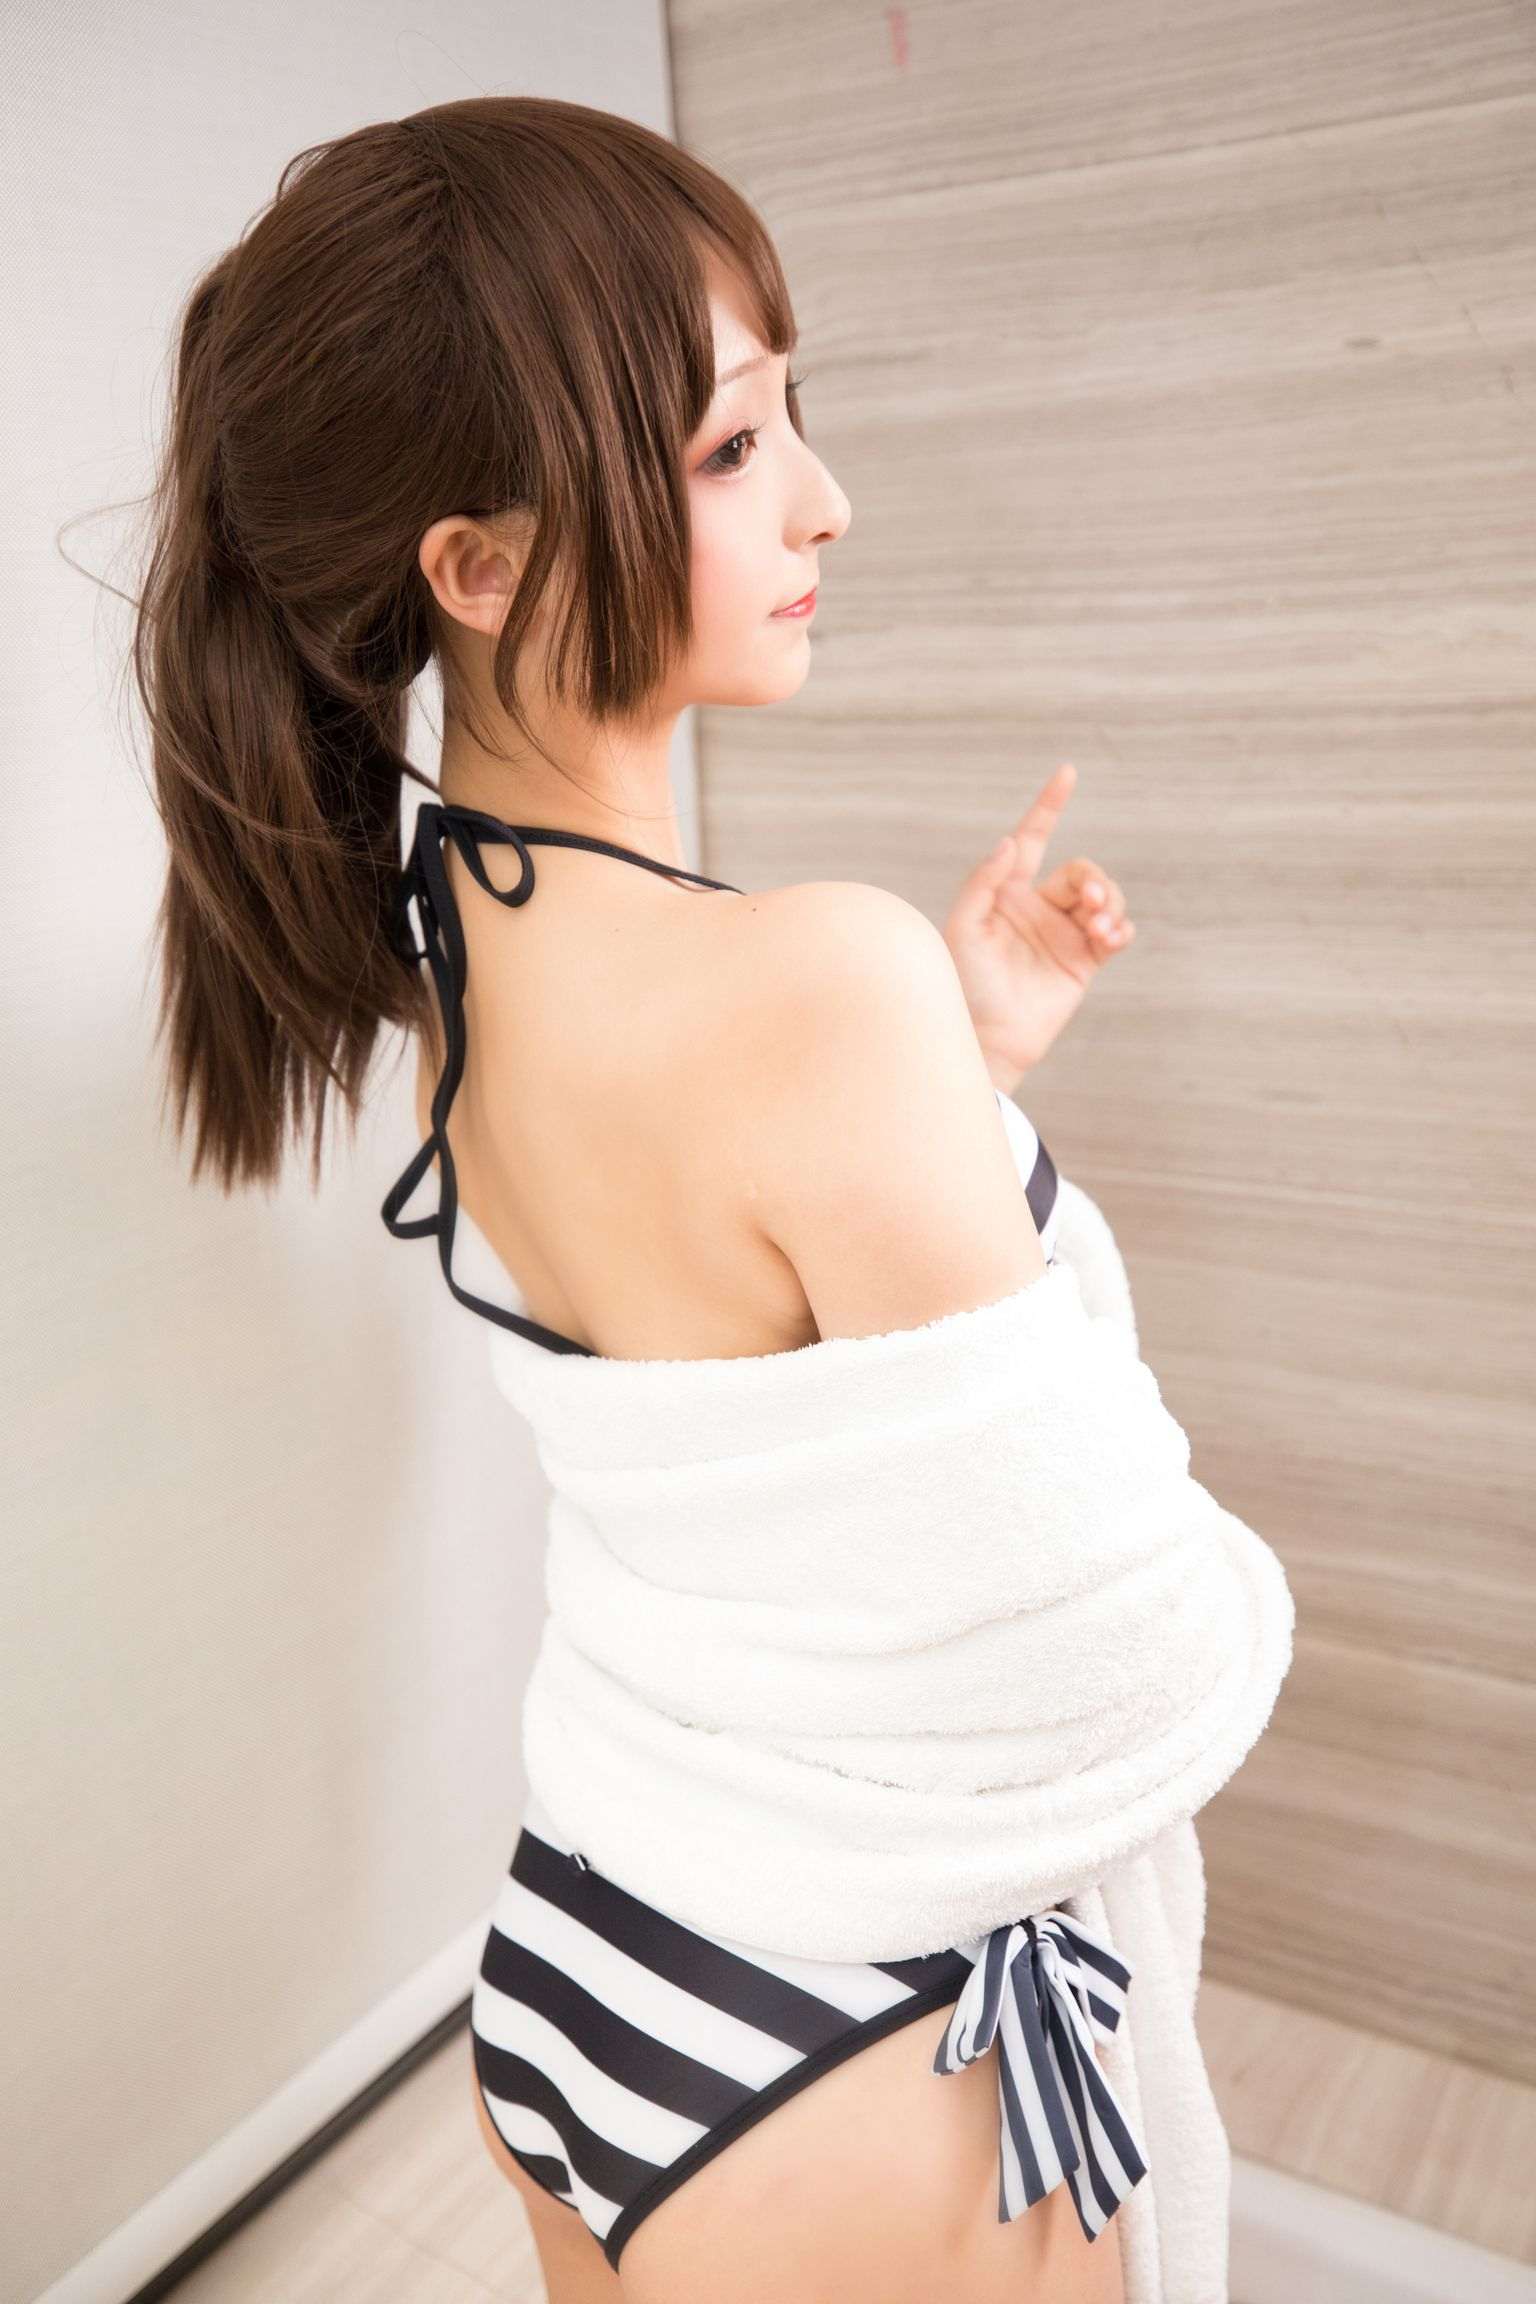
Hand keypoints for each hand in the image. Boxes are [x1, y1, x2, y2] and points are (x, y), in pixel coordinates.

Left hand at [941, 763, 1134, 1093]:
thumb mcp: (963, 928)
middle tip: (1092, 902)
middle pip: (1081, 871)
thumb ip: (984, 882)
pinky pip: (1116, 931)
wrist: (989, 1038)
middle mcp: (1038, 907)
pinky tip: (1111, 936)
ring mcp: (1064, 933)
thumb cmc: (965, 984)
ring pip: (1104, 898)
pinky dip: (1121, 928)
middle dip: (1093, 879)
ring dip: (1111, 904)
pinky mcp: (1084, 961)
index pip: (1032, 838)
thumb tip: (1010, 841)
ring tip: (1101, 926)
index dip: (1049, 806)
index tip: (1067, 773)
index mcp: (1007, 891)